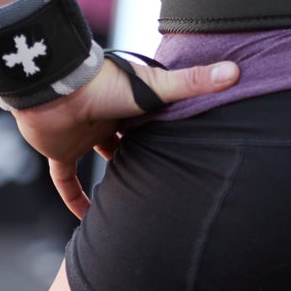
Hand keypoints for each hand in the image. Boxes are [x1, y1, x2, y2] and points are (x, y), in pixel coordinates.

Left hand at [10, 56, 238, 217]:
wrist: (55, 88)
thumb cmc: (106, 84)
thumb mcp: (156, 87)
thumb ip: (194, 82)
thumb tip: (235, 71)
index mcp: (131, 102)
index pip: (151, 120)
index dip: (166, 134)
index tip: (185, 150)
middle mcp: (108, 118)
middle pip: (126, 141)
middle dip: (140, 156)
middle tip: (160, 179)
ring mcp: (83, 135)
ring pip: (98, 158)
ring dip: (110, 176)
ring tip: (130, 199)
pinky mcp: (60, 151)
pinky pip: (64, 179)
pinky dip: (72, 197)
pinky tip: (84, 218)